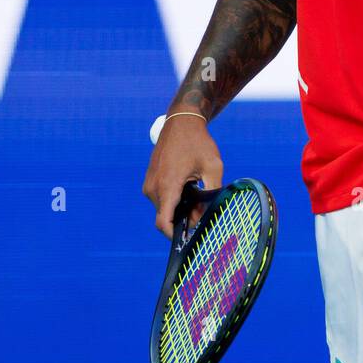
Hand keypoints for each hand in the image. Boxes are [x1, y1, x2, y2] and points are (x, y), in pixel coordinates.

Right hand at [142, 115, 223, 237]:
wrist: (181, 122)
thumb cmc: (199, 143)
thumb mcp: (213, 167)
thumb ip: (210, 193)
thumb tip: (206, 216)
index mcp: (167, 185)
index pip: (163, 222)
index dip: (174, 236)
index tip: (188, 240)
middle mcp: (153, 188)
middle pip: (166, 217)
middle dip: (183, 218)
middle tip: (203, 209)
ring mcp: (149, 184)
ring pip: (164, 208)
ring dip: (179, 208)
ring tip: (197, 191)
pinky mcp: (149, 181)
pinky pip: (161, 199)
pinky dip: (173, 199)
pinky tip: (188, 186)